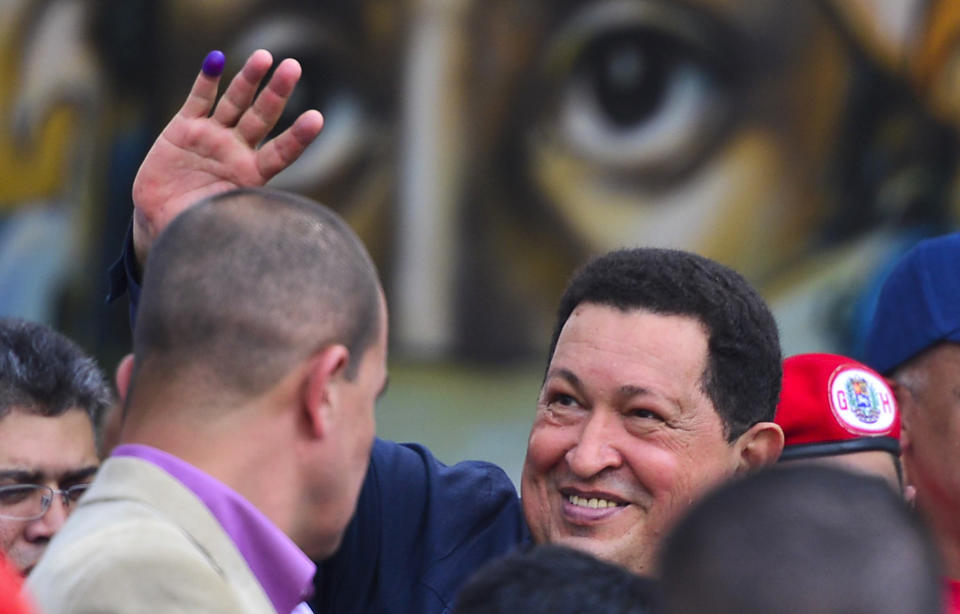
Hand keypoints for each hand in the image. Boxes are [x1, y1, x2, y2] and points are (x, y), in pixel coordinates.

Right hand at [130, 49, 323, 266]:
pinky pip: (198, 100)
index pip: (282, 152)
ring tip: (264, 57)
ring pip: (235, 102)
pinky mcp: (184, 128)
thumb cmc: (199, 226)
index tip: (316, 118)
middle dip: (277, 92)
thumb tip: (267, 229)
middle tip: (293, 67)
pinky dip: (207, 81)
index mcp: (253, 175)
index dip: (298, 136)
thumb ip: (242, 217)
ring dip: (248, 79)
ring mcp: (213, 136)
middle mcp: (238, 151)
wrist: (164, 219)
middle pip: (262, 117)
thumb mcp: (224, 224)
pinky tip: (218, 60)